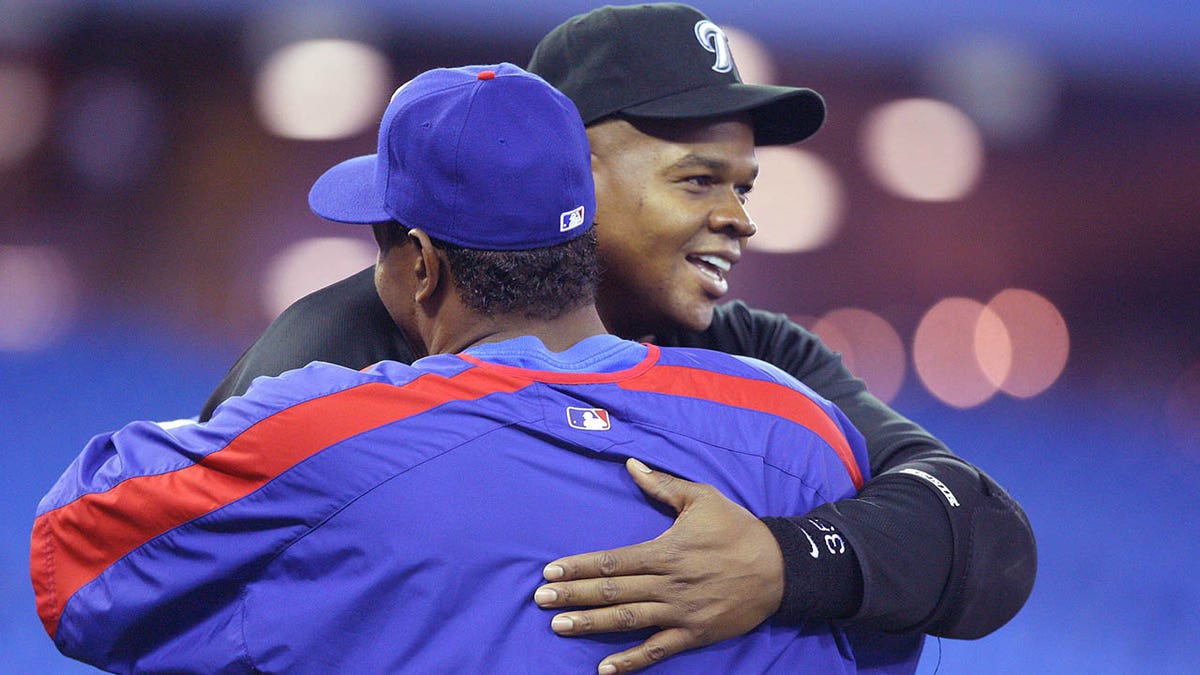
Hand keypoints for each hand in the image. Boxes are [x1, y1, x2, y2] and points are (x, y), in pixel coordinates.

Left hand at [533, 457, 784, 673]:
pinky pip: (658, 650)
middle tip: (540, 600)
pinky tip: (605, 670)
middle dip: (573, 595)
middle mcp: (667, 583)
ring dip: (591, 625)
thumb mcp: (702, 498)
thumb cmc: (737, 529)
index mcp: (665, 550)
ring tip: (559, 626)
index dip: (578, 567)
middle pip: (611, 591)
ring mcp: (680, 612)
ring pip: (627, 620)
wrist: (780, 567)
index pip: (611, 560)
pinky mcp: (694, 634)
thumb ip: (662, 485)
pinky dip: (631, 662)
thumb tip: (630, 464)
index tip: (550, 572)